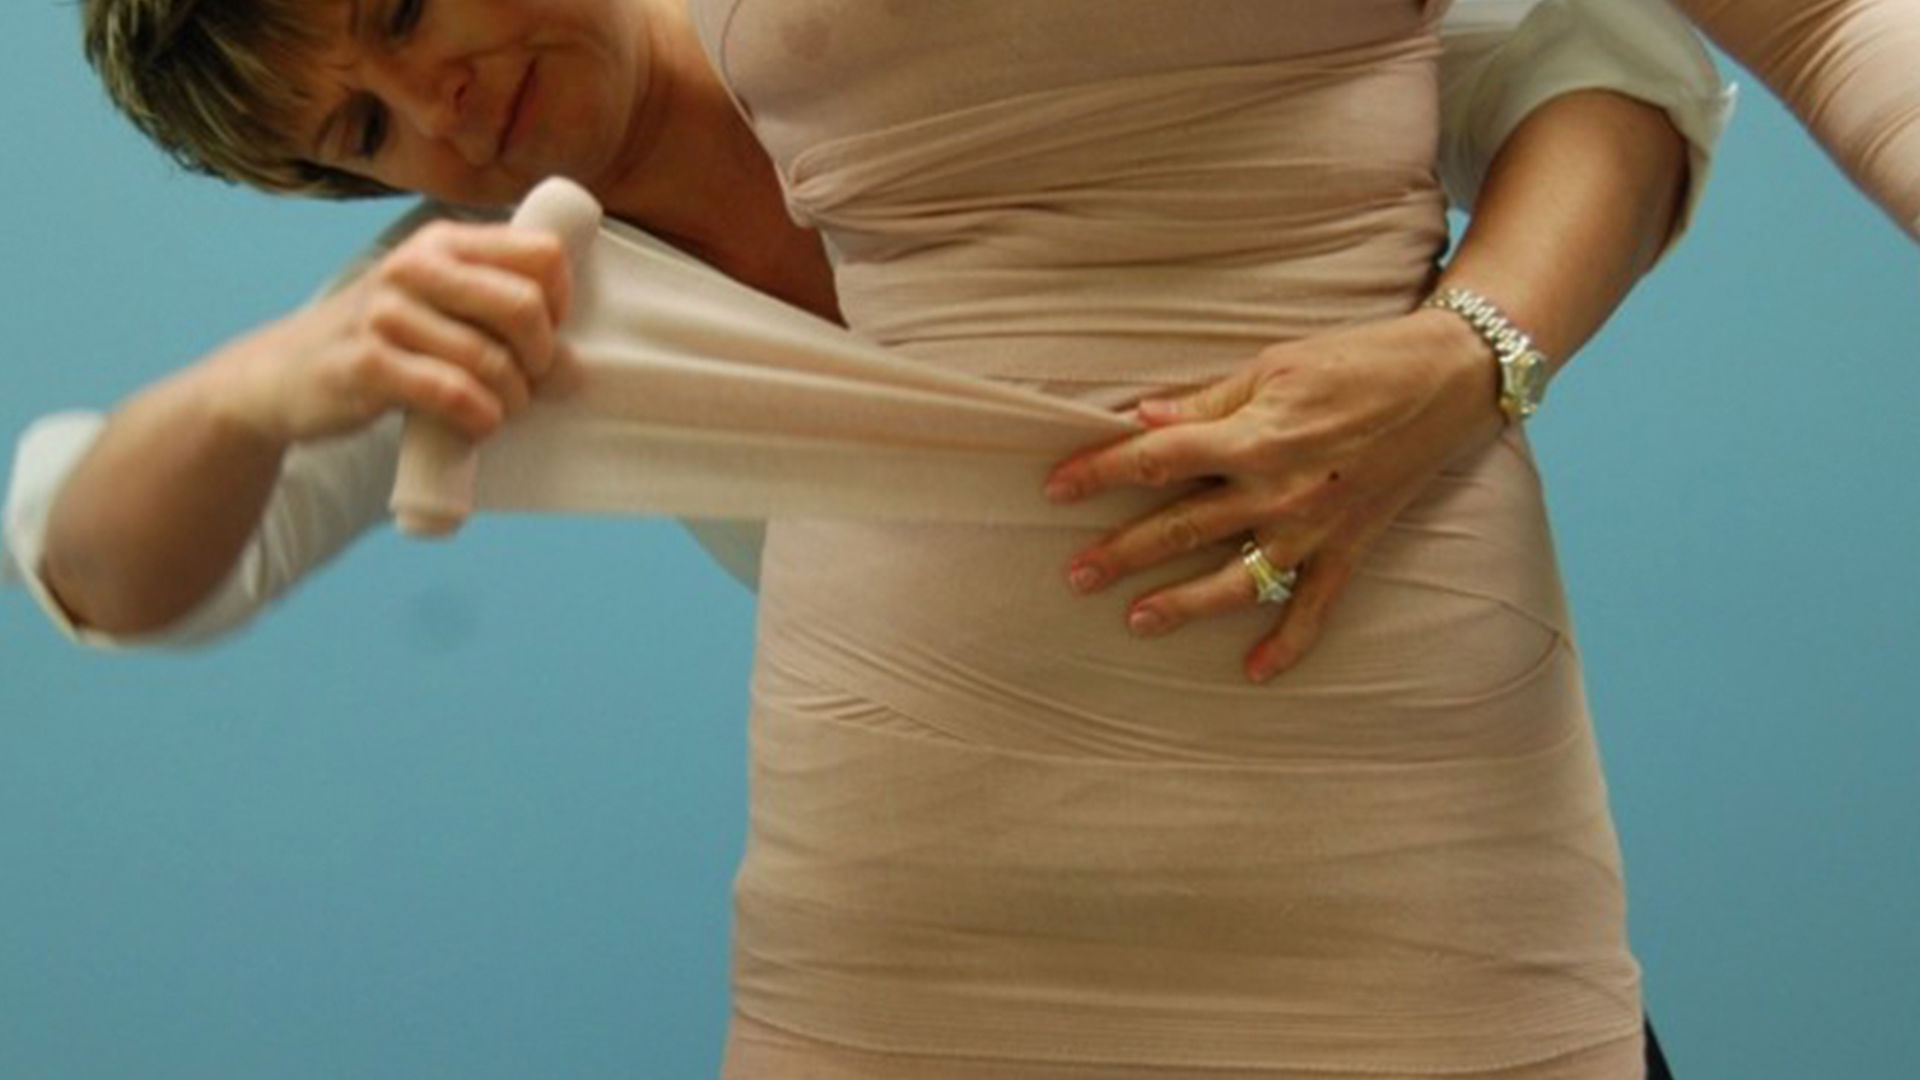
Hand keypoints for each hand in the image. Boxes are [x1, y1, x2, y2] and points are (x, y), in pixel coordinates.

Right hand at [210, 220, 574, 445]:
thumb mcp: (439, 310)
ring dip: (511, 399)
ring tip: (498, 410)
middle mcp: (414, 266)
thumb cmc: (384, 343)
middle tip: (528, 383)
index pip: (544, 254)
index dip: (561, 303)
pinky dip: (479, 418)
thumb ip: (502, 321)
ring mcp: (385, 312)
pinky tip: (475, 425)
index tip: (544, 336)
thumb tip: (578, 370)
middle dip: (542, 357)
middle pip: (525, 305)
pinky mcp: (366, 363)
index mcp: (444, 242)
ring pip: (490, 359)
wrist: (282, 375)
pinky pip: (451, 393)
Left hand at [1044, 309, 1504, 681]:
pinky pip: (1315, 607)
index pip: (1159, 458)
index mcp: (1255, 435)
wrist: (1450, 378)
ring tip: (1137, 621)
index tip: (1057, 487)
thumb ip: (1206, 401)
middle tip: (1074, 575)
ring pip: (1237, 579)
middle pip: (1183, 526)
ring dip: (1185, 604)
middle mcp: (1281, 490)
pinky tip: (1254, 671)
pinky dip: (1288, 644)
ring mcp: (1316, 527)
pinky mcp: (1351, 548)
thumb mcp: (1274, 366)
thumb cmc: (1356, 359)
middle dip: (1123, 553)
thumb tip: (1141, 418)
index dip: (1102, 472)